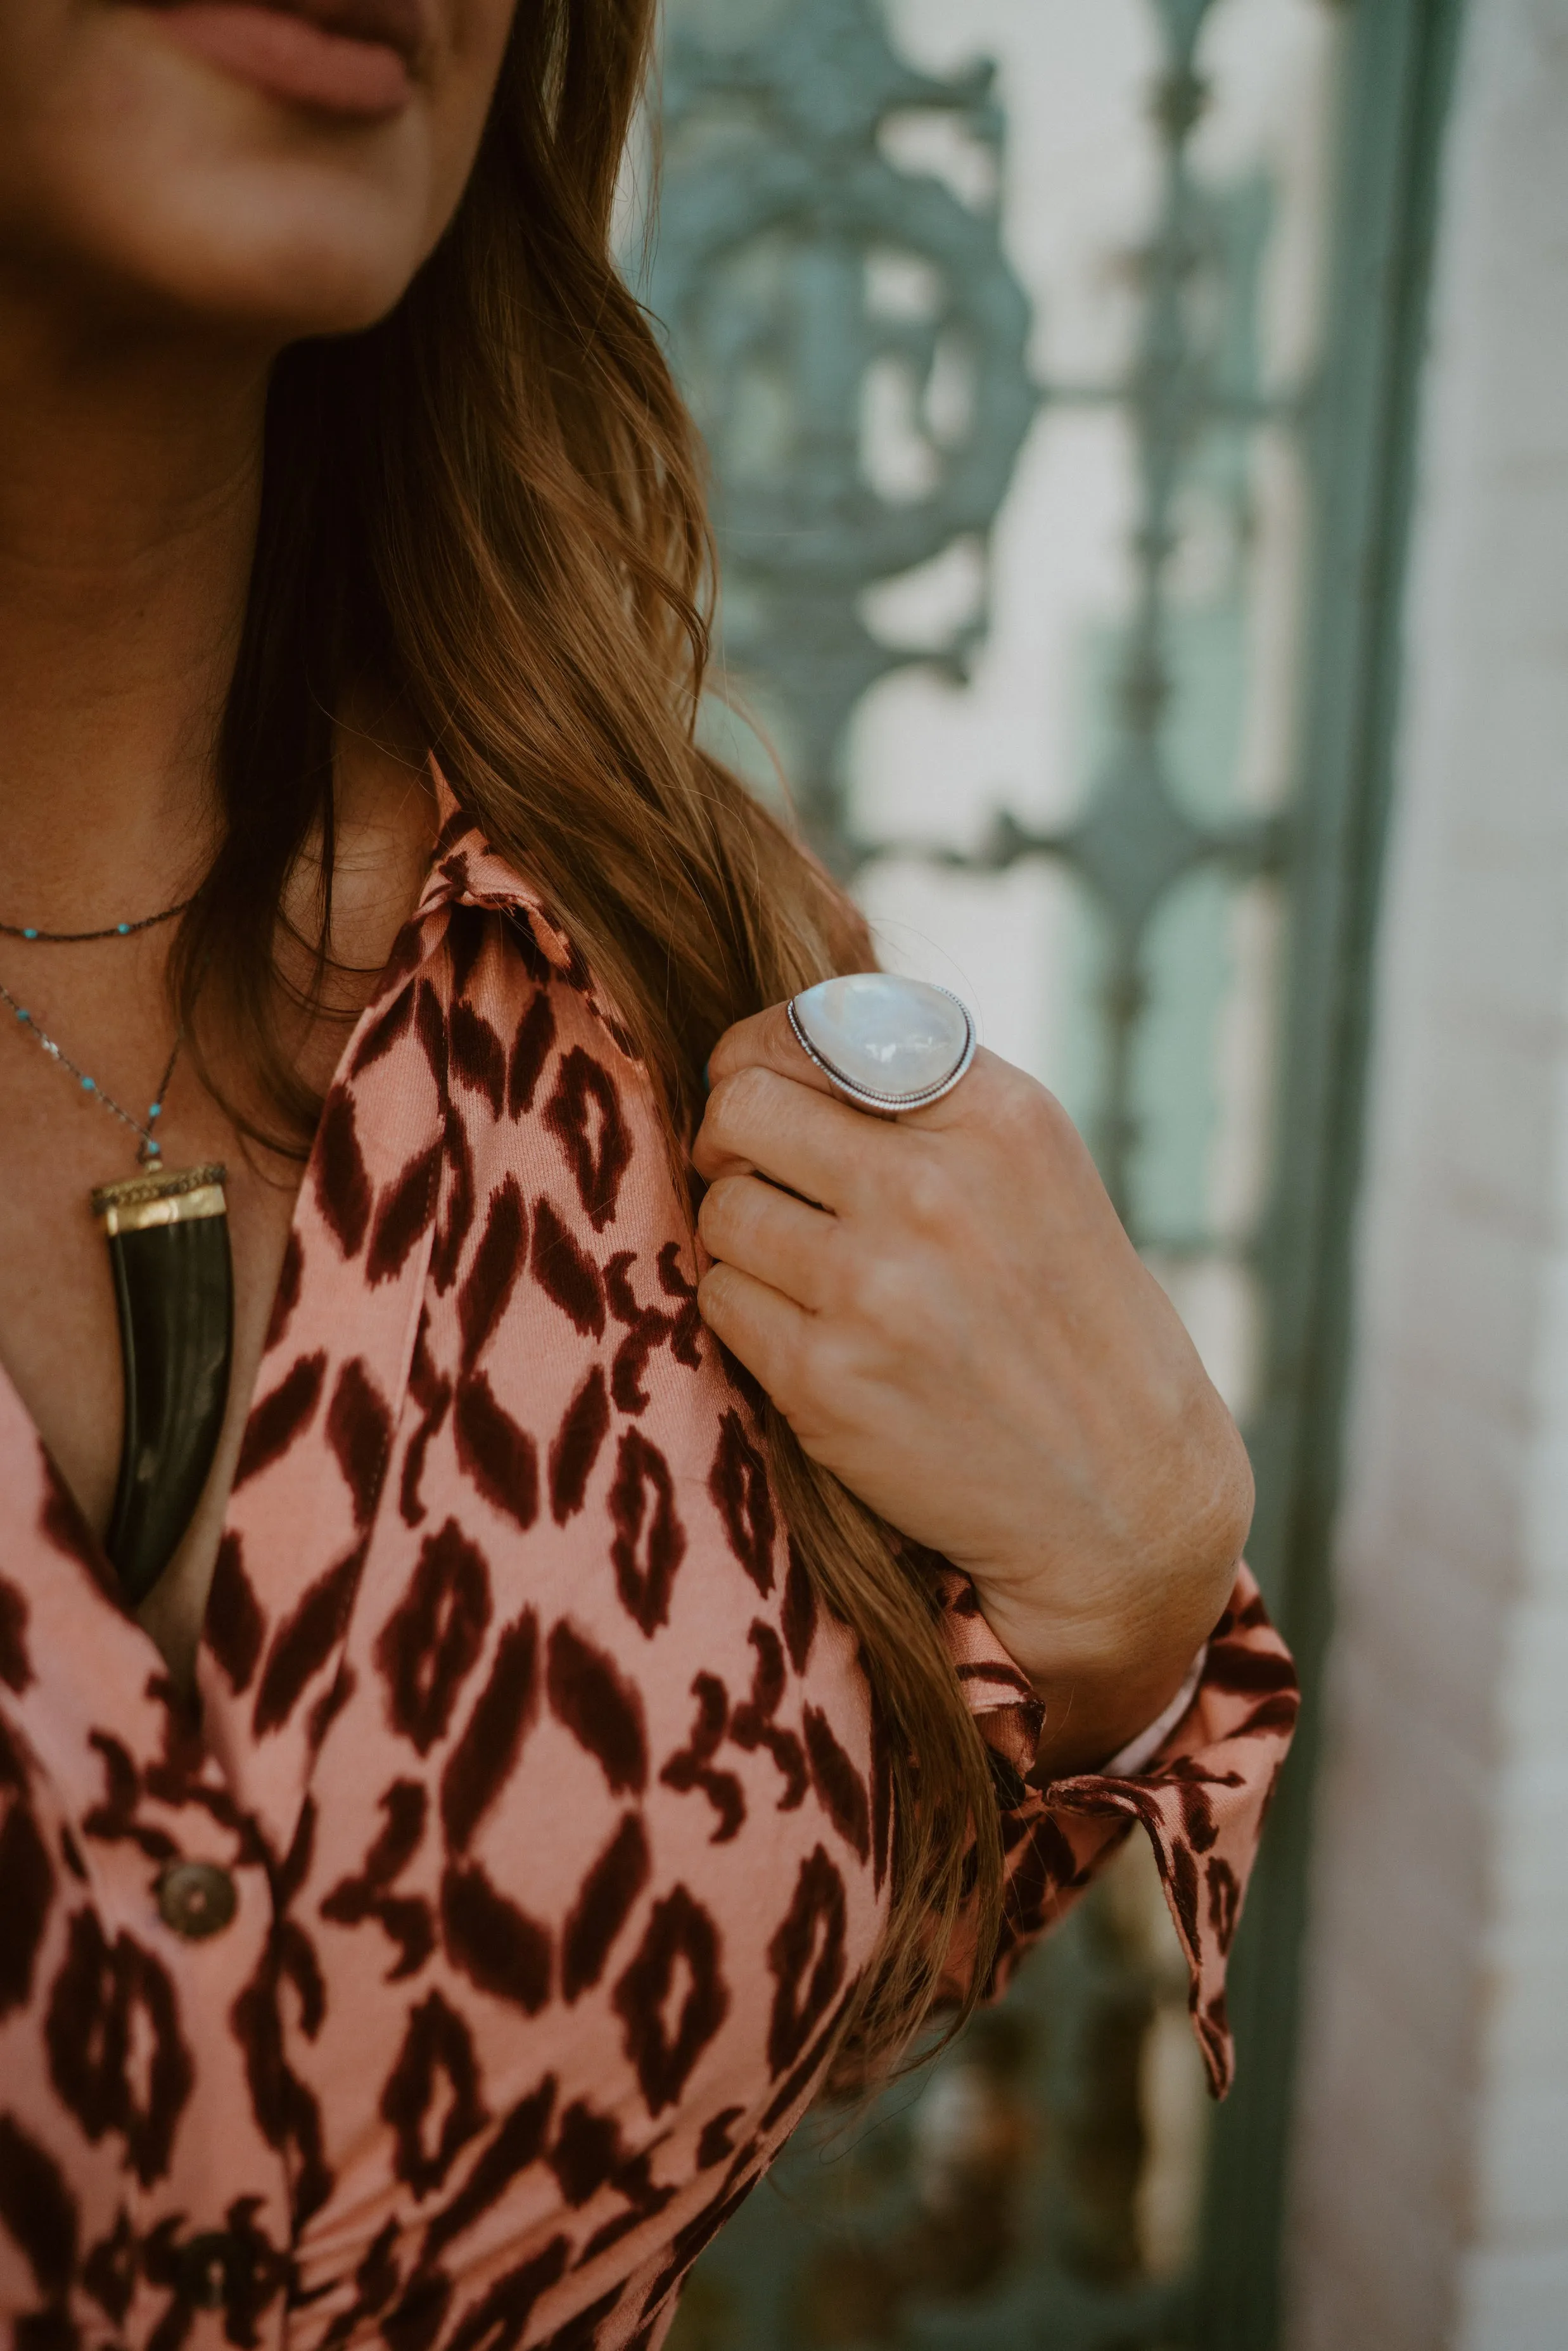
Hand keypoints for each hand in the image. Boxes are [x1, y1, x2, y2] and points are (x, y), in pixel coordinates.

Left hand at [691, 1002, 1253, 1775]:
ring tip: (805, 1269)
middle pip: (743, 1107)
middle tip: (756, 1175)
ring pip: (721, 1207)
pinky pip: (720, 1298)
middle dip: (733, 1139)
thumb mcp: (1036, 1172)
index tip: (758, 1086)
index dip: (761, 1055)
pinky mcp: (826, 1379)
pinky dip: (746, 1310)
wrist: (1123, 1497)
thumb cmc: (1068, 1321)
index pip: (816, 1027)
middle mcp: (934, 1189)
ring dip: (743, 1234)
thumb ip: (924, 1102)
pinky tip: (809, 1333)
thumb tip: (774, 1049)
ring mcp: (875, 1285)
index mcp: (997, 1116)